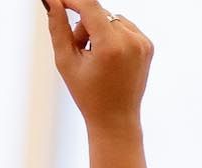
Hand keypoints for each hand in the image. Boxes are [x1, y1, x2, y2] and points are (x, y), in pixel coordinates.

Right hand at [44, 1, 152, 130]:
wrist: (116, 120)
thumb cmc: (88, 96)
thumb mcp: (66, 62)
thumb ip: (58, 28)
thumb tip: (53, 0)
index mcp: (110, 46)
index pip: (89, 6)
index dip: (72, 0)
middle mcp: (130, 40)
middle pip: (98, 13)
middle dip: (84, 26)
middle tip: (80, 50)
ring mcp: (142, 42)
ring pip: (112, 18)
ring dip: (99, 31)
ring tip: (96, 57)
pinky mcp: (148, 45)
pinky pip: (125, 27)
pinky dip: (114, 37)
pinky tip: (110, 59)